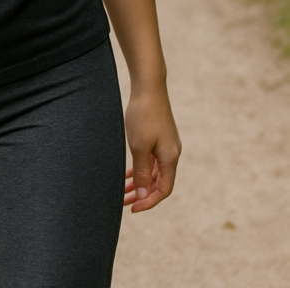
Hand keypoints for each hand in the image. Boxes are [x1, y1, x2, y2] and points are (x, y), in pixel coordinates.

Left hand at [123, 85, 180, 211]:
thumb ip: (142, 171)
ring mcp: (167, 145)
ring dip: (140, 182)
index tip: (132, 207)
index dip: (149, 201)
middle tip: (123, 201)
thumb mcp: (139, 146)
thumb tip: (144, 195)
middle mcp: (172, 153)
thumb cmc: (143, 115)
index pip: (163, 190)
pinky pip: (152, 160)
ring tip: (123, 189)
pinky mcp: (160, 136)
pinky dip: (142, 168)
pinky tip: (129, 172)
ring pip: (154, 172)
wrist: (149, 86)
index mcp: (170, 158)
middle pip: (159, 183)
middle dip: (142, 194)